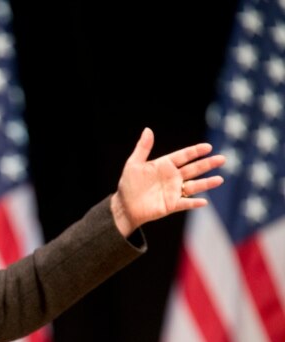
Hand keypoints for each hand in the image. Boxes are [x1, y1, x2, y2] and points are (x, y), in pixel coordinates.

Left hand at [110, 127, 225, 235]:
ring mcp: (173, 191)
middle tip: (222, 159)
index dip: (195, 151)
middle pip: (193, 169)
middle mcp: (172, 177)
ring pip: (194, 186)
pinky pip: (185, 203)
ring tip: (220, 179)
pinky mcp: (171, 205)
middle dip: (207, 164)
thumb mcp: (133, 164)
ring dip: (206, 183)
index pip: (183, 156)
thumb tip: (148, 130)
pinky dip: (194, 203)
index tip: (208, 147)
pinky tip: (204, 201)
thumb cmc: (128, 184)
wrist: (125, 206)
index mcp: (165, 165)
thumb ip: (143, 148)